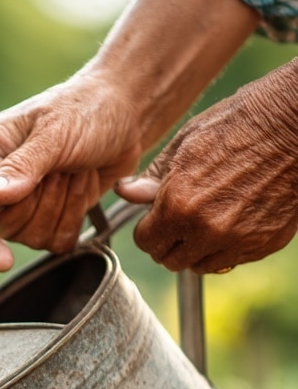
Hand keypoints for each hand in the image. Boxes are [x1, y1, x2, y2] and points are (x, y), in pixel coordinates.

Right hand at [0, 74, 144, 270]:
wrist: (129, 112)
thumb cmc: (88, 108)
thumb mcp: (55, 130)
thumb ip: (21, 166)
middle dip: (34, 206)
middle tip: (60, 173)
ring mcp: (23, 205)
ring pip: (29, 239)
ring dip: (60, 208)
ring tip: (74, 173)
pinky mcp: (49, 218)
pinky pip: (54, 242)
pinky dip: (74, 218)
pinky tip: (82, 188)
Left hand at [115, 59, 297, 272]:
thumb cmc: (241, 123)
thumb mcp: (187, 141)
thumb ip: (152, 177)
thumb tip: (124, 192)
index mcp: (178, 205)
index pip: (145, 242)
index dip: (148, 230)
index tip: (155, 220)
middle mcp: (205, 229)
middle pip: (170, 259)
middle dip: (168, 244)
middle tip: (179, 223)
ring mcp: (237, 240)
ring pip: (200, 265)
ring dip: (196, 250)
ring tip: (206, 223)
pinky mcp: (264, 243)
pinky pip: (232, 260)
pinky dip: (226, 248)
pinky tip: (232, 221)